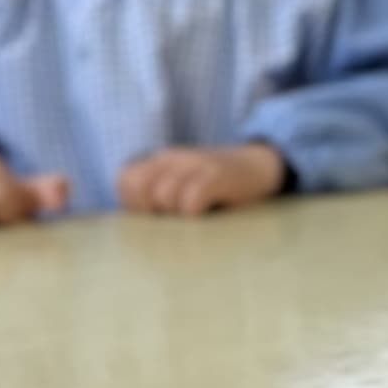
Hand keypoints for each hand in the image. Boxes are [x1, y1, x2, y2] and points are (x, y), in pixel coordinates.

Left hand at [117, 144, 286, 217]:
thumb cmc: (218, 188)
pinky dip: (194, 214)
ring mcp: (197, 163)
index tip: (156, 215)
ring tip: (191, 217)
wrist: (261, 166)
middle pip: (138, 186)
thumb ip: (156, 198)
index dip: (134, 204)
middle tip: (172, 219)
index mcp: (161, 161)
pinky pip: (191, 199)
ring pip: (163, 194)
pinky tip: (206, 215)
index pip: (126, 179)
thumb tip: (136, 229)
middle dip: (150, 210)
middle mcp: (174, 158)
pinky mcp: (218, 175)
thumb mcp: (182, 184)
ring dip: (175, 214)